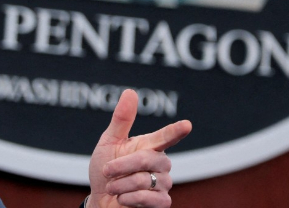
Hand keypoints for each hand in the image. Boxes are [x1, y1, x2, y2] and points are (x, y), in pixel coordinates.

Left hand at [87, 89, 191, 207]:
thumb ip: (122, 120)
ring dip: (122, 184)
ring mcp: (163, 184)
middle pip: (148, 159)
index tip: (187, 125)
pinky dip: (130, 199)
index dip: (175, 131)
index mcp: (149, 146)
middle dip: (123, 165)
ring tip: (113, 188)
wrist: (101, 201)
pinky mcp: (162, 203)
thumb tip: (130, 92)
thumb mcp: (109, 143)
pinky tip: (123, 200)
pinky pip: (151, 199)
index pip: (165, 137)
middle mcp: (160, 164)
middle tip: (107, 171)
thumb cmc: (105, 171)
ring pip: (146, 180)